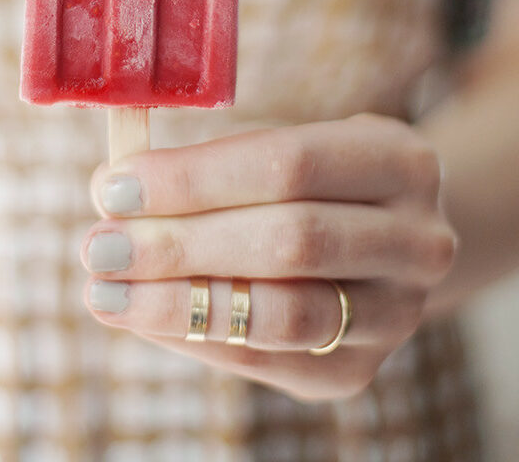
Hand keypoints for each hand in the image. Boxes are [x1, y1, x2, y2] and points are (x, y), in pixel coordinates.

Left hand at [80, 114, 457, 402]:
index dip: (197, 177)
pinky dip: (194, 338)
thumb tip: (113, 187)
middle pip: (291, 241)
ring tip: (105, 290)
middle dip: (182, 243)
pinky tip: (140, 316)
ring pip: (284, 314)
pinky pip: (265, 359)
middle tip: (100, 244)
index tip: (116, 184)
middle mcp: (418, 242)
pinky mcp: (356, 371)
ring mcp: (396, 315)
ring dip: (180, 303)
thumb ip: (210, 165)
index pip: (290, 164)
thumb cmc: (312, 179)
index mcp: (401, 162)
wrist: (384, 241)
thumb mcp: (283, 146)